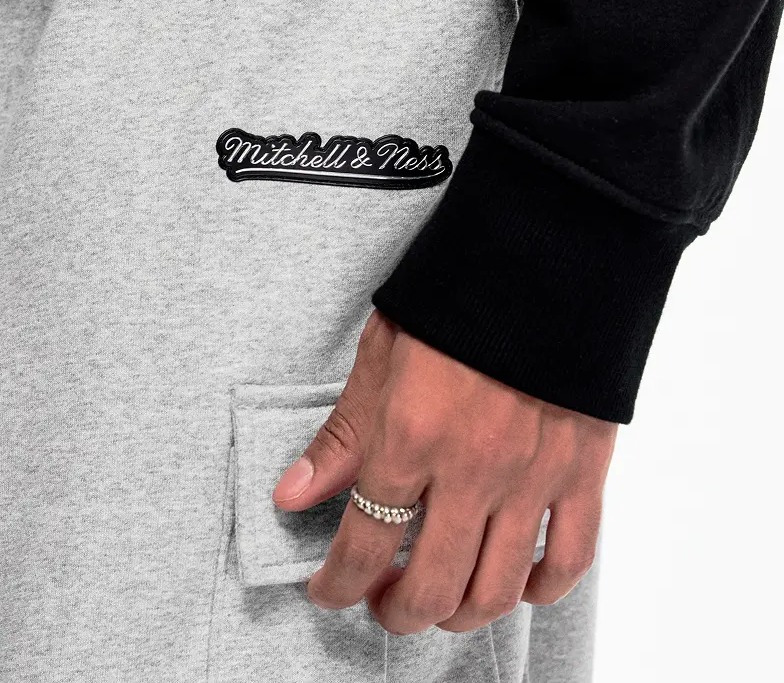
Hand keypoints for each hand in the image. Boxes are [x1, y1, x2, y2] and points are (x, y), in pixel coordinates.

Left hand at [272, 309, 618, 633]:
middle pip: (430, 589)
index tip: (327, 590)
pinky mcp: (583, 471)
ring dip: (457, 615)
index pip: (362, 543)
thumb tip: (292, 495)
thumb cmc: (456, 298)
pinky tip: (513, 582)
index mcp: (412, 435)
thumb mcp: (381, 356)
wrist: (543, 259)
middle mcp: (472, 469)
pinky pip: (569, 560)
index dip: (335, 584)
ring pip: (496, 591)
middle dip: (394, 612)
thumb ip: (342, 435)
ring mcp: (533, 476)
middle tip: (381, 601)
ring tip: (439, 600)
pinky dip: (539, 590)